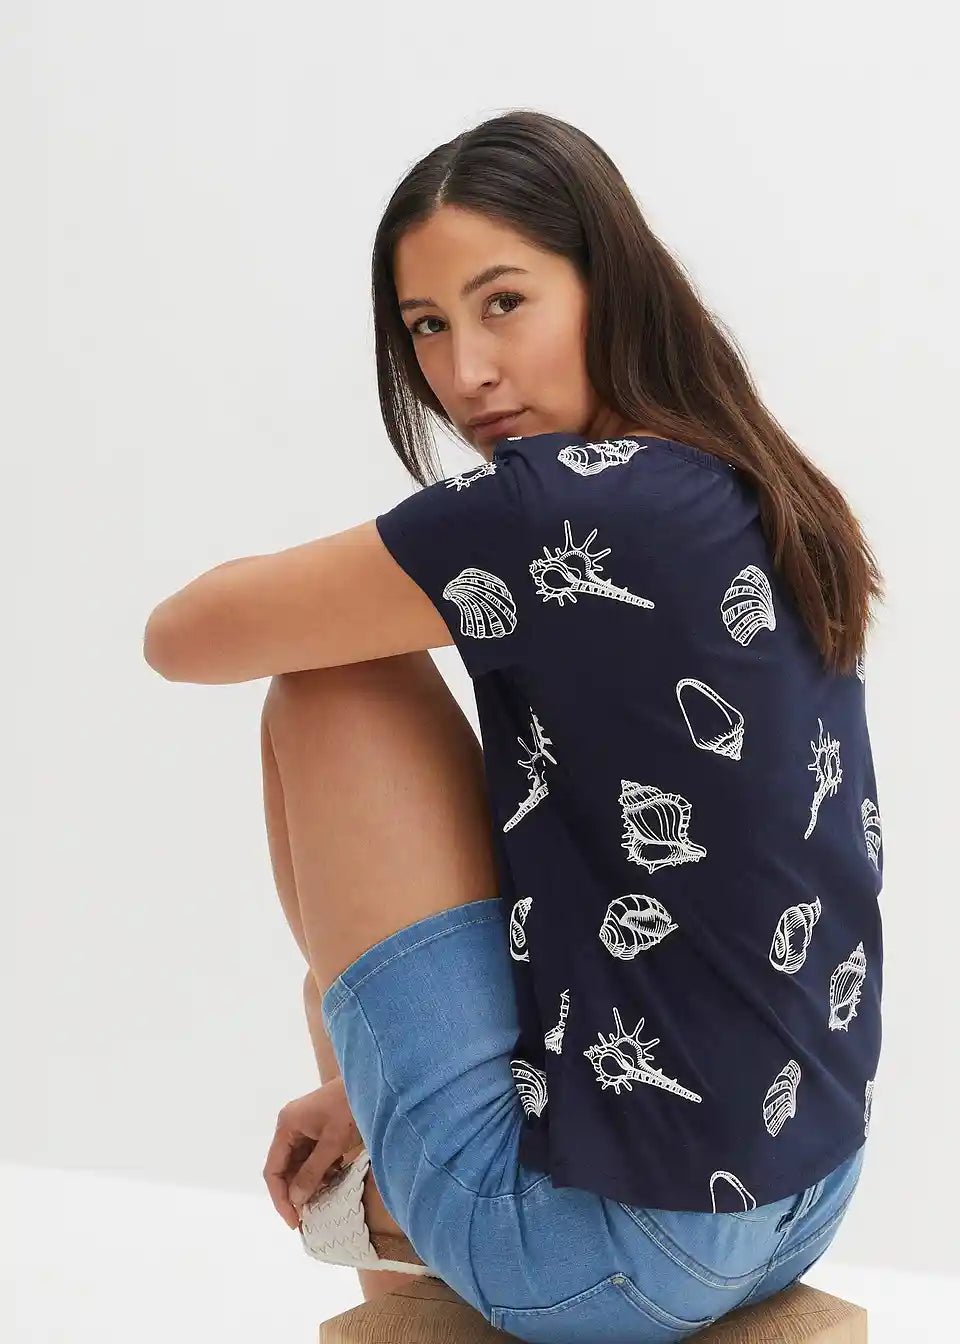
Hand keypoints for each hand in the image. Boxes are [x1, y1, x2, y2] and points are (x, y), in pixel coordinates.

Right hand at [262, 1076, 362, 1229]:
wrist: (373, 1083)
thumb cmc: (351, 1109)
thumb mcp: (333, 1143)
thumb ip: (313, 1172)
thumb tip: (296, 1200)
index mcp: (287, 1126)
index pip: (273, 1169)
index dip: (280, 1198)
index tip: (294, 1222)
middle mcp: (291, 1126)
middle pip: (285, 1168)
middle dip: (296, 1192)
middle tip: (310, 1216)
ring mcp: (305, 1127)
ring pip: (299, 1164)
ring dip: (310, 1182)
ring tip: (324, 1199)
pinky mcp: (319, 1129)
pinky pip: (312, 1157)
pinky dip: (321, 1171)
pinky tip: (334, 1179)